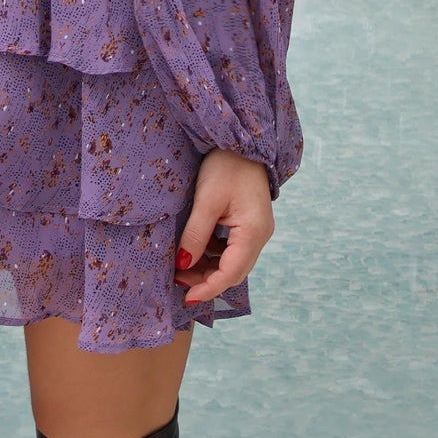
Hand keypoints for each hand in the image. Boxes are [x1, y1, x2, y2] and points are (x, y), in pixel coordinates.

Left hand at [175, 150, 273, 306]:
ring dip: (209, 269)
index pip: (231, 273)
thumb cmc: (226, 165)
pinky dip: (214, 255)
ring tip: (182, 268)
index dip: (208, 288)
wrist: (243, 141)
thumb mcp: (206, 200)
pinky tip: (195, 251)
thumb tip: (183, 265)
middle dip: (206, 280)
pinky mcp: (250, 223)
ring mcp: (256, 230)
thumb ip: (195, 235)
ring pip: (233, 262)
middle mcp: (260, 236)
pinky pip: (232, 249)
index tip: (186, 297)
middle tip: (178, 281)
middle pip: (234, 271)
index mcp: (253, 232)